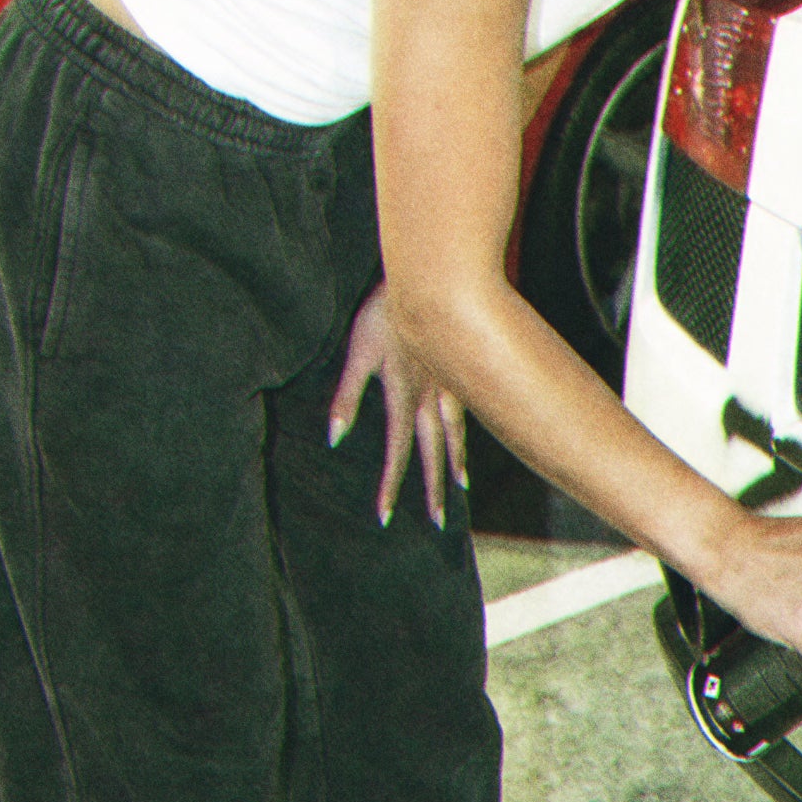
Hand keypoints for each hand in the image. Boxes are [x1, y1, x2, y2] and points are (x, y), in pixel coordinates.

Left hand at [327, 283, 467, 527]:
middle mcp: (430, 396)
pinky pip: (465, 411)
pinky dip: (466, 433)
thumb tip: (335, 438)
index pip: (397, 450)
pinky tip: (466, 441)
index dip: (390, 484)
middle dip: (433, 488)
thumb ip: (347, 396)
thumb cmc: (383, 312)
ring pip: (455, 433)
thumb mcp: (358, 352)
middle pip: (433, 451)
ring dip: (455, 464)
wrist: (427, 278)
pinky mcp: (457, 369)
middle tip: (437, 523)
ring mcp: (449, 383)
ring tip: (459, 490)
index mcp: (403, 395)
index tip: (385, 516)